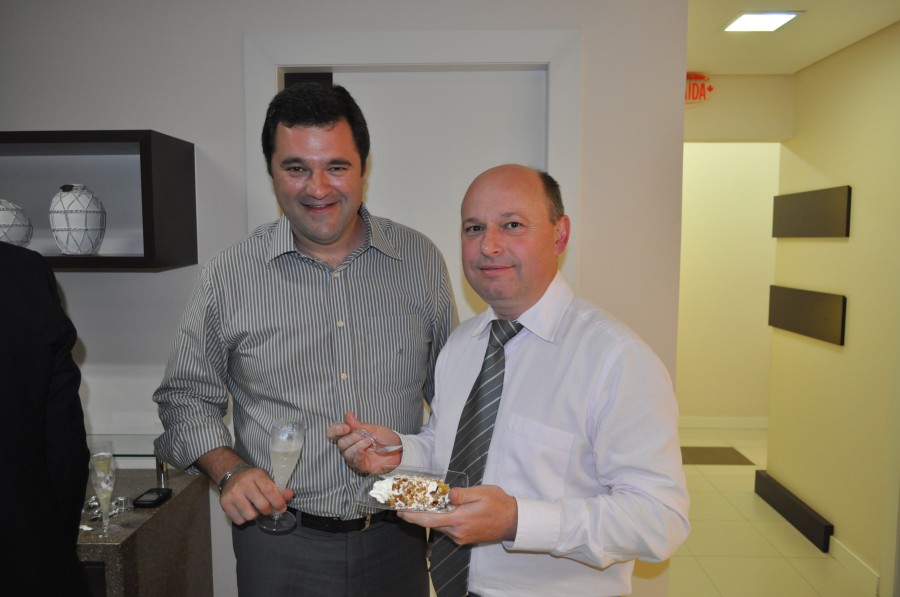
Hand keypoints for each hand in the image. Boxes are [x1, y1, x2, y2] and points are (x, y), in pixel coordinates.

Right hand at [219, 467, 294, 525]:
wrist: (231, 474)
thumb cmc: (253, 479)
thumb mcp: (266, 479)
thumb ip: (278, 489)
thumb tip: (290, 495)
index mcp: (256, 475)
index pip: (269, 490)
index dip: (278, 502)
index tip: (282, 508)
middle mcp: (243, 483)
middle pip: (261, 505)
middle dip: (268, 511)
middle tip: (268, 509)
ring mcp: (232, 493)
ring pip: (250, 515)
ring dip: (255, 515)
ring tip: (254, 509)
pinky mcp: (224, 503)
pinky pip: (239, 520)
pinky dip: (244, 519)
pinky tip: (244, 510)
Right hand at [326, 411, 401, 473]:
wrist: (398, 448)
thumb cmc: (384, 437)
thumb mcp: (372, 428)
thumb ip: (359, 424)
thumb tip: (347, 414)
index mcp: (349, 435)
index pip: (333, 433)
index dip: (336, 430)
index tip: (346, 428)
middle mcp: (349, 447)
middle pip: (340, 443)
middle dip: (352, 437)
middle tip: (365, 435)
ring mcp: (354, 457)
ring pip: (347, 453)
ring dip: (358, 445)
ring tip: (370, 441)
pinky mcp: (361, 466)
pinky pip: (355, 462)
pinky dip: (358, 456)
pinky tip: (363, 451)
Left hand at [398, 485, 517, 543]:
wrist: (513, 521)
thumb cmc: (499, 504)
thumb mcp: (482, 492)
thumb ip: (463, 494)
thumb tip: (447, 494)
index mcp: (460, 519)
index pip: (430, 519)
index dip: (413, 516)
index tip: (400, 512)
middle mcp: (458, 531)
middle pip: (432, 524)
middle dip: (418, 516)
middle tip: (405, 506)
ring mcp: (461, 537)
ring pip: (440, 527)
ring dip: (430, 517)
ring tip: (422, 505)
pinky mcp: (464, 538)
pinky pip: (448, 529)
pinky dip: (441, 520)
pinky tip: (441, 511)